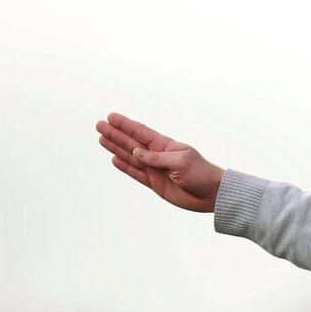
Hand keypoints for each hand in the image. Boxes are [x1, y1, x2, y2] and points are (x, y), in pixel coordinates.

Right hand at [96, 113, 224, 212]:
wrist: (211, 195)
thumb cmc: (201, 174)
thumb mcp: (181, 162)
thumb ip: (158, 158)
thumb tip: (136, 152)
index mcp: (166, 146)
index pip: (142, 132)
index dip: (126, 125)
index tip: (111, 117)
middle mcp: (159, 156)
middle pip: (132, 142)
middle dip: (115, 134)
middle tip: (99, 124)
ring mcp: (156, 170)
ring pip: (131, 157)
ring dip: (116, 148)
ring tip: (101, 138)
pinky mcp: (156, 184)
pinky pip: (136, 173)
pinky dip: (125, 166)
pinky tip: (114, 158)